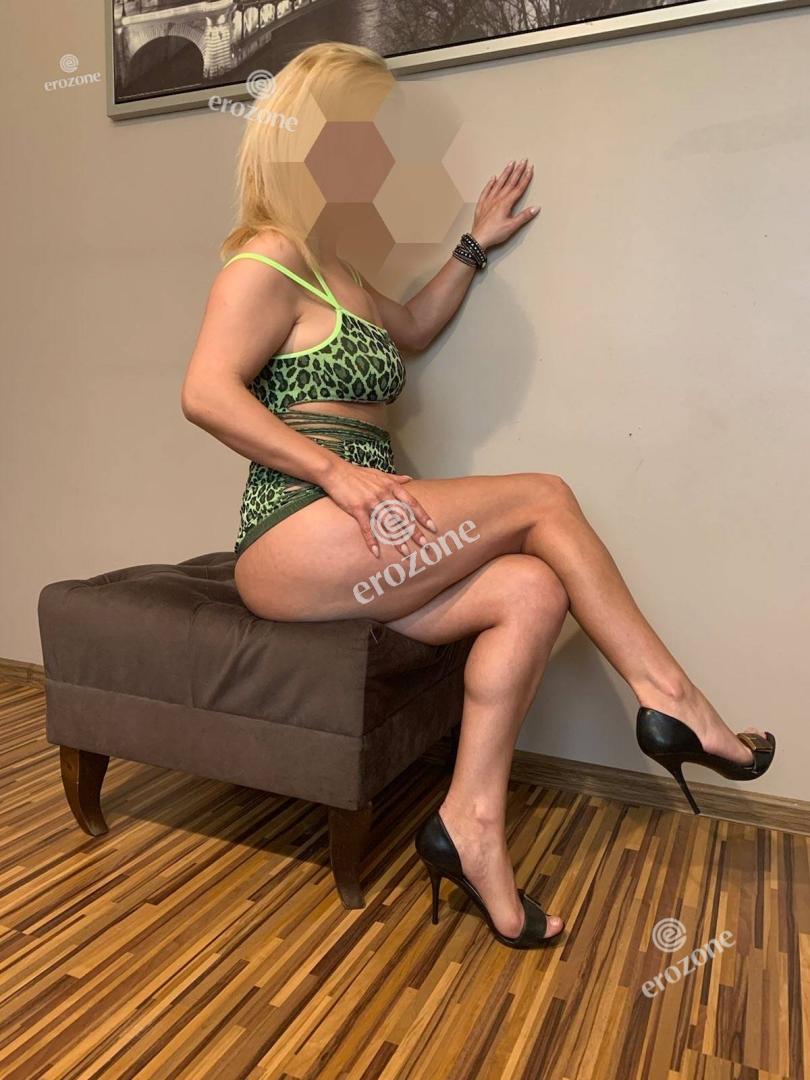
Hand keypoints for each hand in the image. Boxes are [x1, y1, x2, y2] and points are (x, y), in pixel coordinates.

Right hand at [321, 460, 436, 557]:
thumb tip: (409, 479)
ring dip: (397, 539)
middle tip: (424, 544)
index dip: (422, 515)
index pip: (411, 502)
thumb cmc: (358, 473)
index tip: (432, 527)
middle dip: (414, 531)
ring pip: (387, 524)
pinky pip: (366, 528)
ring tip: (406, 553)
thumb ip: (395, 479)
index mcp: (391, 487)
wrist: (336, 471)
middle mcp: (383, 495)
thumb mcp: (379, 474)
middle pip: (402, 516)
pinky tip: (376, 552)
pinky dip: (372, 541)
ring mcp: (371, 502)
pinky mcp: (357, 509)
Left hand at [469, 159, 538, 251]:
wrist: (478, 239)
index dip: (525, 178)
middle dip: (517, 171)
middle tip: (523, 161)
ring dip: (505, 173)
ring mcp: (489, 201)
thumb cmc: (494, 234)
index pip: (518, 188)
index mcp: (506, 203)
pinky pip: (486, 191)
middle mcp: (497, 199)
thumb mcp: (512, 227)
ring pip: (498, 183)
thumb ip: (524, 216)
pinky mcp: (482, 205)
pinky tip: (493, 178)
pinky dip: (490, 184)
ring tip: (510, 164)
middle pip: (509, 182)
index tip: (530, 169)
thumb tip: (535, 208)